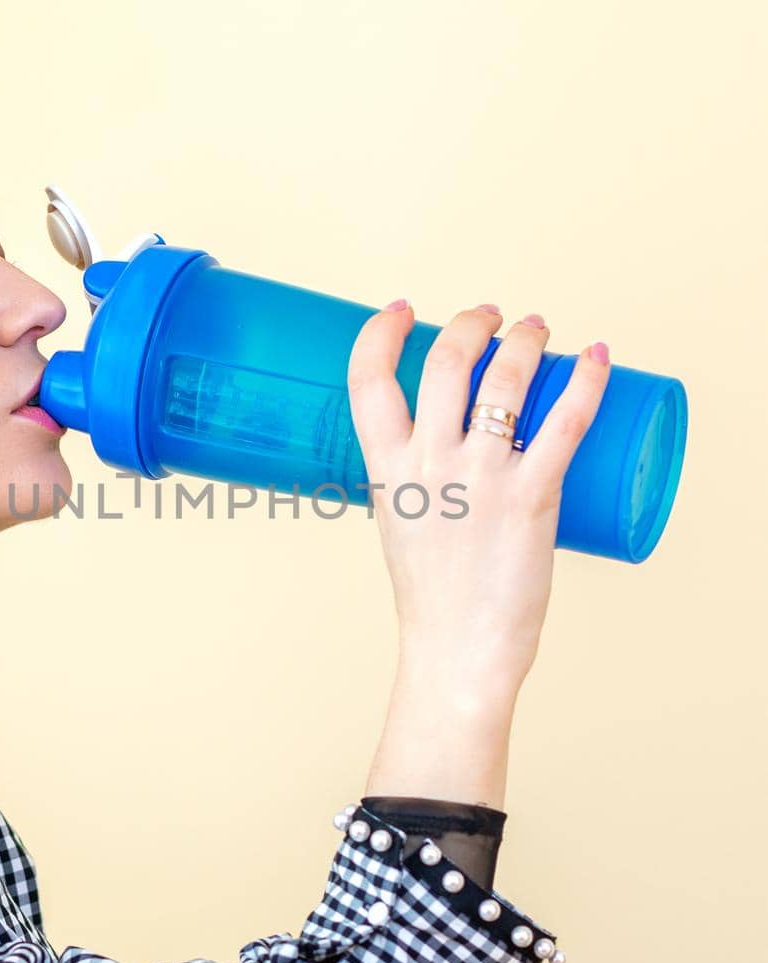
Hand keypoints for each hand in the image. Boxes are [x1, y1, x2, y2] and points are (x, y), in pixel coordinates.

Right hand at [347, 303, 610, 704]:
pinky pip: (565, 423)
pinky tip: (596, 357)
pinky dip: (586, 381)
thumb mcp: (399, 522)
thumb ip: (415, 477)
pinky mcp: (532, 497)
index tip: (403, 311)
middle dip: (471, 322)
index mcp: (387, 469)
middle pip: (445, 360)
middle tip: (490, 317)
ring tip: (535, 329)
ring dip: (523, 339)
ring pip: (503, 378)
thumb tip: (448, 442)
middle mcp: (430, 464)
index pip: (367, 378)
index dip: (381, 331)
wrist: (457, 651)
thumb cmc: (433, 597)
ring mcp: (482, 478)